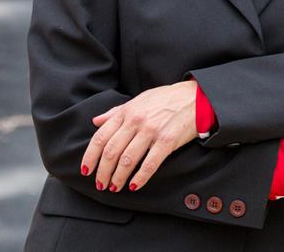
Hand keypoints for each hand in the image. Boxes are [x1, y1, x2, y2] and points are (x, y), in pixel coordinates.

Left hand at [83, 80, 197, 192]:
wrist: (197, 97)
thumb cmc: (168, 98)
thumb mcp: (140, 99)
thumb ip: (117, 111)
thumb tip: (96, 122)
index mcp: (127, 112)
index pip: (100, 137)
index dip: (90, 157)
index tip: (86, 170)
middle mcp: (136, 121)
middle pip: (111, 152)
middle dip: (103, 172)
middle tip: (101, 183)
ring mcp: (152, 131)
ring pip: (127, 160)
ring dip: (118, 177)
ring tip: (115, 187)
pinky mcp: (167, 141)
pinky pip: (149, 164)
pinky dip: (140, 177)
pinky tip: (135, 185)